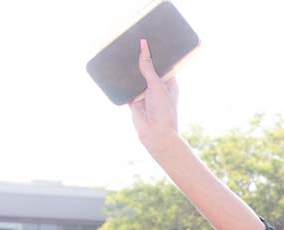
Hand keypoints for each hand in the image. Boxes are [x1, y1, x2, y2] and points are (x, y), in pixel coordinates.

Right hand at [130, 38, 181, 155]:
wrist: (156, 135)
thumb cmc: (163, 111)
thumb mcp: (157, 85)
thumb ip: (148, 67)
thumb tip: (144, 47)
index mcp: (169, 83)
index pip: (162, 64)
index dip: (156, 53)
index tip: (148, 40)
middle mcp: (157, 87)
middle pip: (147, 69)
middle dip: (141, 60)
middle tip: (132, 43)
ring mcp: (145, 94)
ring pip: (136, 78)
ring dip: (130, 70)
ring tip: (122, 53)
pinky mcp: (134, 101)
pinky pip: (126, 88)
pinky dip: (121, 82)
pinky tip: (115, 70)